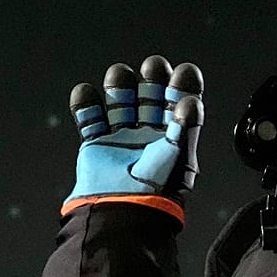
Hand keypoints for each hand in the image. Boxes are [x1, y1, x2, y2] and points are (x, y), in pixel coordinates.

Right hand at [62, 55, 203, 217]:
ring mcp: (121, 138)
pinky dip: (85, 104)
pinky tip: (86, 93)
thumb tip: (191, 102)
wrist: (120, 211)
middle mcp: (148, 135)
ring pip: (121, 101)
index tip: (184, 71)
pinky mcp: (97, 144)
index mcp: (173, 138)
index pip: (180, 104)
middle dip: (152, 78)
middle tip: (153, 66)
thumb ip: (185, 127)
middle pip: (150, 96)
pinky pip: (89, 117)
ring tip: (118, 77)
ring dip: (119, 85)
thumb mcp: (178, 157)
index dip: (183, 86)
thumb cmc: (155, 191)